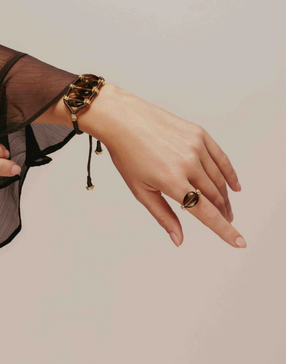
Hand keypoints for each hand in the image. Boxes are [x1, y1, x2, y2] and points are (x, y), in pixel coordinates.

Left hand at [78, 84, 246, 248]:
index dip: (224, 230)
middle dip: (222, 213)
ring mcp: (196, 147)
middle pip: (214, 197)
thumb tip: (178, 239)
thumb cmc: (127, 156)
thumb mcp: (141, 191)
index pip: (206, 212)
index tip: (239, 242)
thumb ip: (163, 216)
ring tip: (225, 208)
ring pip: (219, 179)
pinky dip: (229, 174)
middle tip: (225, 222)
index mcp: (172, 181)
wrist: (124, 121)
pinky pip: (221, 158)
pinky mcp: (199, 134)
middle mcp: (188, 163)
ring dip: (224, 197)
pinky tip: (234, 186)